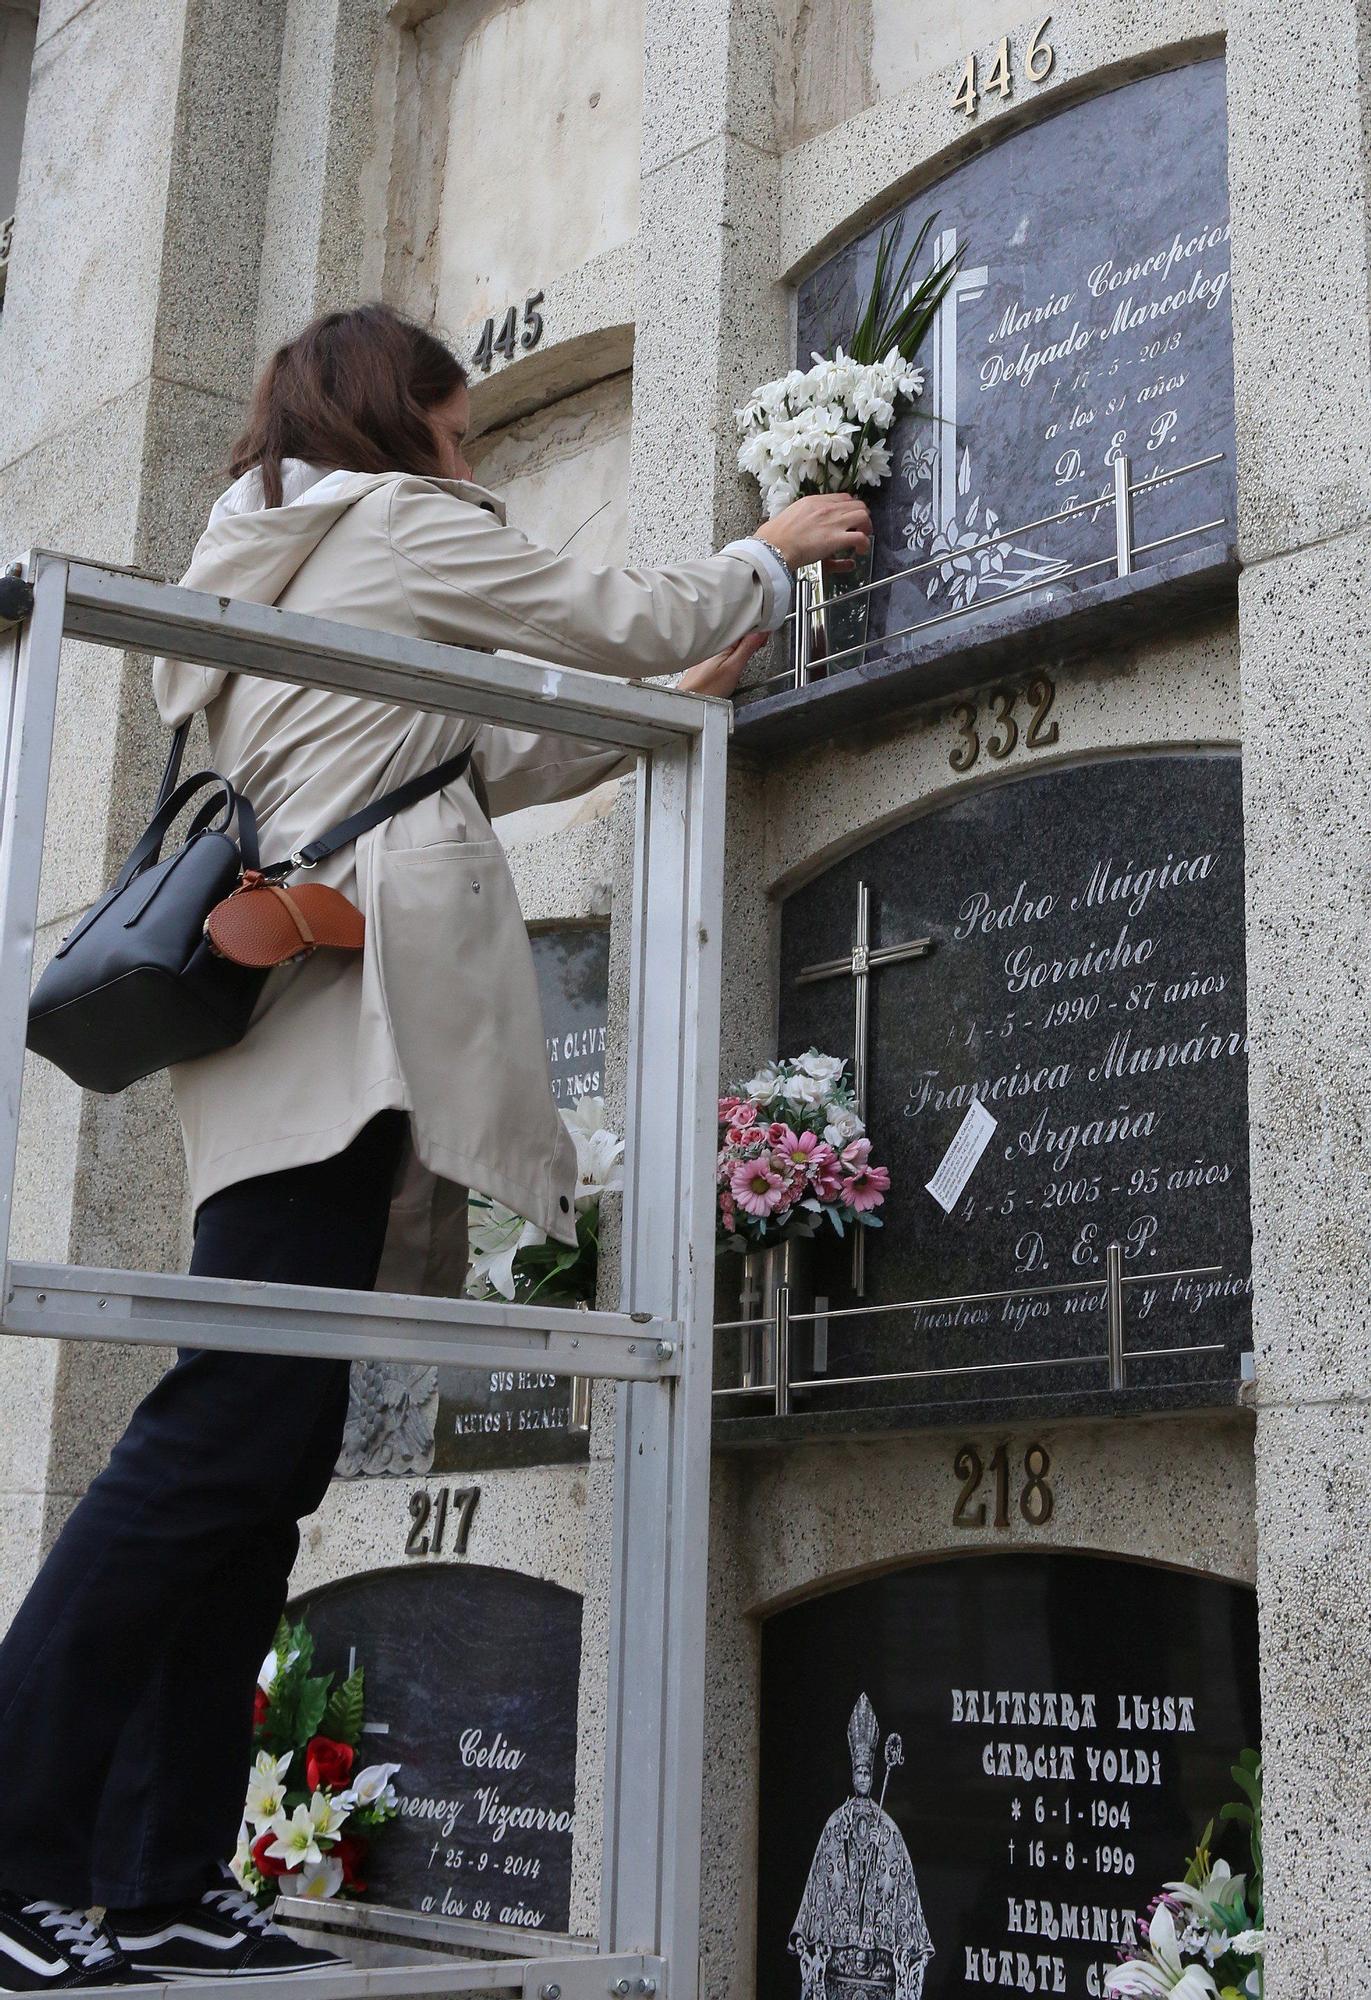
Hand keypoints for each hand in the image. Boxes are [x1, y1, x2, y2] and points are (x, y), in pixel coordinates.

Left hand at [677, 630, 768, 698]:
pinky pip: (725, 645)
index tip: (767, 632)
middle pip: (737, 628)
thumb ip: (748, 648)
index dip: (758, 625)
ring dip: (744, 640)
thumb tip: (761, 631)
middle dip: (752, 632)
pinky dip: (734, 647)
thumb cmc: (708, 688)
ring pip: (732, 637)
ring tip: (753, 648)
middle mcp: (714, 640)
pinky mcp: (708, 656)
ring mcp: (710, 648)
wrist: (691, 700)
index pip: (743, 623)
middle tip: (761, 643)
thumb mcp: (733, 668)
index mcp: (721, 640)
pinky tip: (737, 655)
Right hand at [756, 492, 871, 570]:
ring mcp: (832, 522)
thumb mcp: (789, 516)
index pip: (843, 498)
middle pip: (857, 504)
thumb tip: (803, 525)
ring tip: (861, 539)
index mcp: (813, 501)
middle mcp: (826, 509)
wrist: (772, 547)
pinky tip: (860, 551)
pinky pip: (861, 537)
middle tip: (860, 528)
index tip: (850, 517)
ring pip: (863, 516)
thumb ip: (801, 517)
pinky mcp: (836, 539)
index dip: (850, 508)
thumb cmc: (775, 538)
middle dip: (862, 517)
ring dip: (866, 528)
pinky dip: (865, 544)